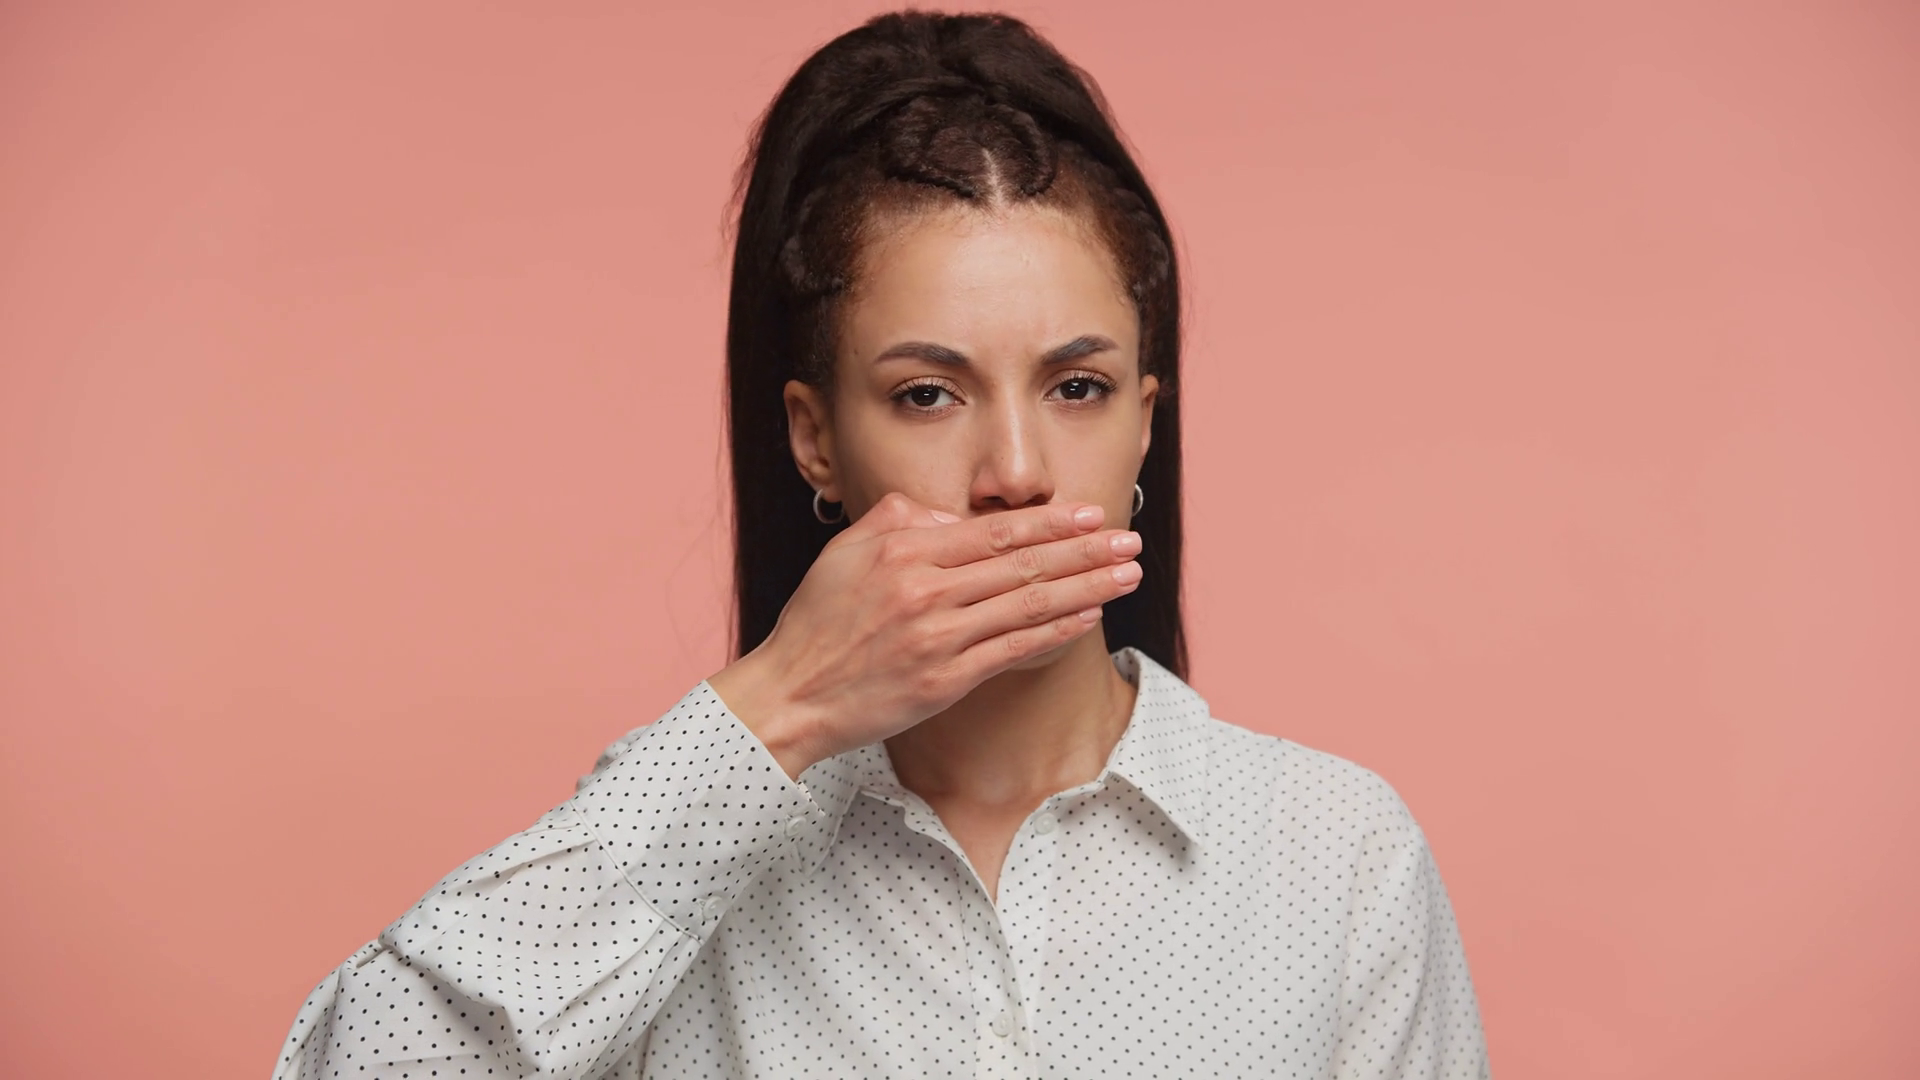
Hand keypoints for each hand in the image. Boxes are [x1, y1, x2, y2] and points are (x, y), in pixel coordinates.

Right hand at [707, 492, 1143, 777]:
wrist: (791, 695)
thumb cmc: (817, 623)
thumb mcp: (845, 551)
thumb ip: (898, 520)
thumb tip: (953, 517)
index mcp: (904, 551)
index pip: (994, 530)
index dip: (1050, 521)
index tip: (1090, 514)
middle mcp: (926, 590)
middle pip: (1023, 563)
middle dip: (1085, 549)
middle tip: (1130, 539)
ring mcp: (938, 637)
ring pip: (1028, 604)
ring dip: (1086, 586)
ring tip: (1127, 574)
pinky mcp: (945, 680)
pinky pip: (1014, 650)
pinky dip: (1056, 631)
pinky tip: (1088, 616)